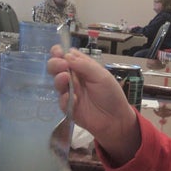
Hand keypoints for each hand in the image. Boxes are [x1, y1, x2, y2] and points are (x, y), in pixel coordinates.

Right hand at [48, 47, 140, 164]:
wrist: (115, 119)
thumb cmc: (111, 95)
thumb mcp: (102, 76)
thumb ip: (85, 65)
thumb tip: (67, 55)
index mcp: (83, 67)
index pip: (68, 56)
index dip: (60, 52)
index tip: (57, 51)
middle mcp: (74, 78)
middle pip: (57, 67)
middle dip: (55, 64)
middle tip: (61, 65)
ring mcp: (70, 92)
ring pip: (57, 82)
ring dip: (59, 79)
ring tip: (65, 78)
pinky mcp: (68, 107)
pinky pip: (61, 100)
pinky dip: (65, 98)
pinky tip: (74, 99)